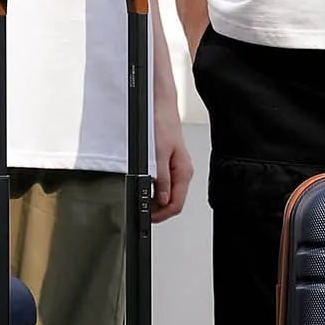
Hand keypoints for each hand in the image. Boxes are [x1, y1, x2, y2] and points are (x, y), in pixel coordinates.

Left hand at [151, 84, 193, 221]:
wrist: (160, 107)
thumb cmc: (161, 124)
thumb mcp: (157, 154)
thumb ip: (161, 179)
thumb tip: (162, 199)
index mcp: (183, 172)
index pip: (176, 204)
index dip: (162, 215)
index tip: (148, 217)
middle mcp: (182, 172)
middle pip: (173, 201)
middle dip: (157, 209)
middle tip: (142, 210)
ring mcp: (176, 168)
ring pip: (168, 194)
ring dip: (155, 200)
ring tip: (141, 199)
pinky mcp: (169, 163)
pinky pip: (165, 183)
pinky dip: (155, 189)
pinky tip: (145, 187)